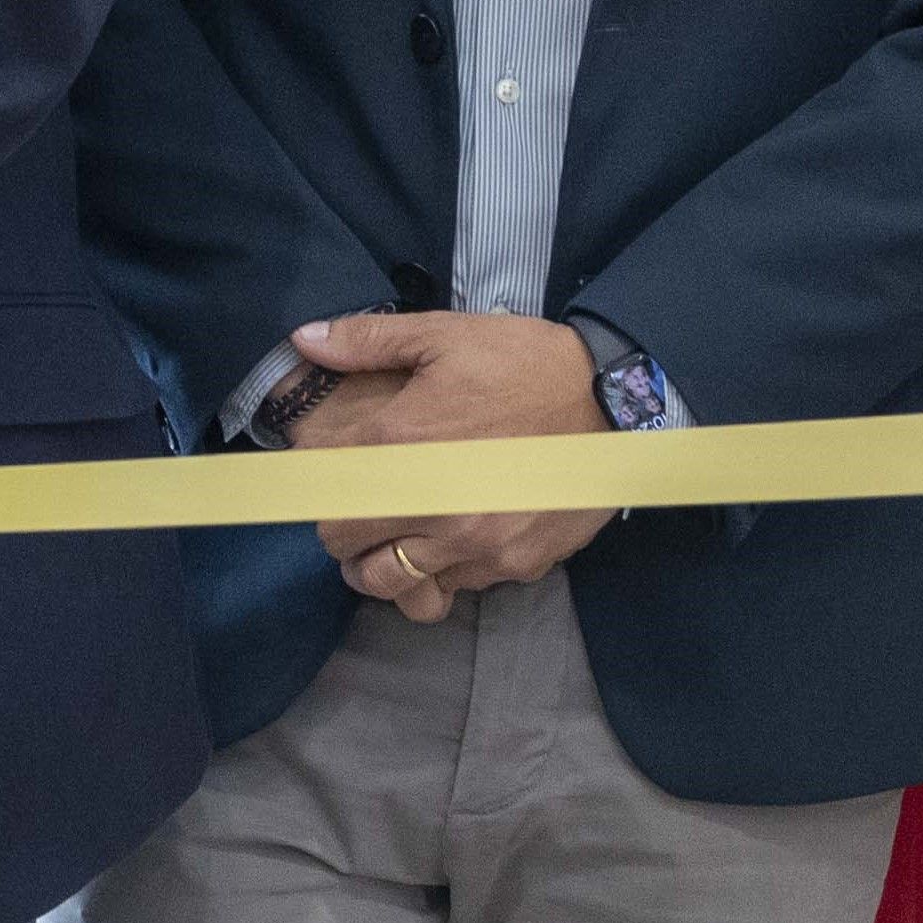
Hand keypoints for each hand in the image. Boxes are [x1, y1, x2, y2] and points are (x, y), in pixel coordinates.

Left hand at [287, 309, 617, 616]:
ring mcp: (476, 545)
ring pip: (398, 586)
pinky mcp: (516, 564)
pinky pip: (458, 586)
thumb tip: (305, 341)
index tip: (332, 482)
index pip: (327, 499)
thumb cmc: (526, 364)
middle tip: (362, 510)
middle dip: (346, 534)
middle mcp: (433, 507)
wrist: (617, 400)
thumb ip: (368, 341)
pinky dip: (446, 571)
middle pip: (350, 553)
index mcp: (403, 446)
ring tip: (398, 537)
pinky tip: (457, 536)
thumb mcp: (445, 336)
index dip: (321, 493)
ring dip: (387, 566)